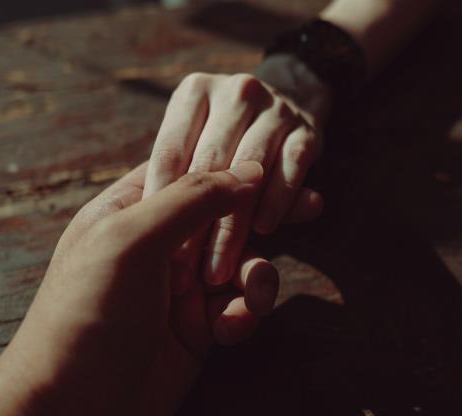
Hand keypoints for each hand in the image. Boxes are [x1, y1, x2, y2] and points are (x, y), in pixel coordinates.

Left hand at [0, 161, 276, 415]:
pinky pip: (237, 307)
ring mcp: (179, 288)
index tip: (280, 165)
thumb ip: (192, 198)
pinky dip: (242, 315)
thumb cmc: (87, 313)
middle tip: (311, 207)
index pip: (193, 173)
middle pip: (226, 217)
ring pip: (241, 264)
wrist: (73, 411)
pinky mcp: (197, 328)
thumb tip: (248, 169)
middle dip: (263, 218)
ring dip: (257, 277)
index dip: (237, 168)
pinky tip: (229, 331)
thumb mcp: (132, 239)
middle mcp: (159, 246)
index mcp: (132, 211)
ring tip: (254, 296)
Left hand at [143, 68, 328, 288]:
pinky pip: (291, 171)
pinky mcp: (308, 134)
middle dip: (195, 227)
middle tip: (182, 277)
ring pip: (250, 173)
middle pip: (211, 165)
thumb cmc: (218, 149)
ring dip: (234, 226)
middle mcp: (235, 94)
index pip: (172, 152)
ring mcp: (276, 111)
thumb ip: (180, 180)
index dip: (161, 204)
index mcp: (194, 94)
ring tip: (218, 271)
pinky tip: (263, 232)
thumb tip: (168, 204)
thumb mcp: (187, 149)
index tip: (153, 251)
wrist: (295, 95)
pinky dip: (277, 203)